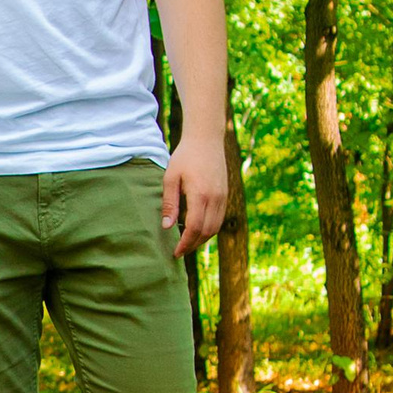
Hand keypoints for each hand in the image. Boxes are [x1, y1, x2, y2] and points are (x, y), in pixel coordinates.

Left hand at [161, 135, 228, 256]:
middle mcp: (215, 199)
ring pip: (215, 228)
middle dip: (193, 245)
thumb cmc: (185, 157)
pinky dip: (209, 229)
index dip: (185, 243)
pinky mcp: (225, 195)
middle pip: (206, 232)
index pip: (194, 227)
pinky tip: (196, 229)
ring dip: (202, 239)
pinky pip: (219, 219)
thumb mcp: (171, 177)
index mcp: (200, 195)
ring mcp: (223, 197)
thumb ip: (169, 203)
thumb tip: (167, 227)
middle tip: (179, 251)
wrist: (206, 139)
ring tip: (187, 243)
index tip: (175, 253)